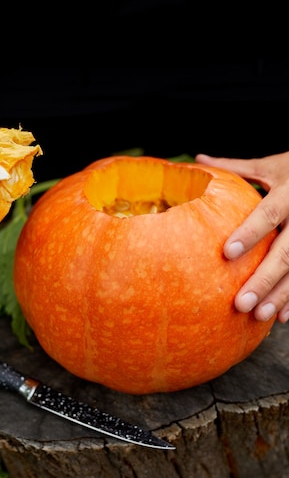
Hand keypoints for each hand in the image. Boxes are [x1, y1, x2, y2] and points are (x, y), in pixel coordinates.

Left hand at [195, 152, 288, 323]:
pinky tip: (281, 316)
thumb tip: (198, 161)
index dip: (250, 233)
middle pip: (286, 251)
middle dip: (264, 278)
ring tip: (259, 314)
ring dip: (281, 294)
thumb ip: (237, 168)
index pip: (268, 213)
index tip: (227, 252)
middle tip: (240, 303)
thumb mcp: (272, 165)